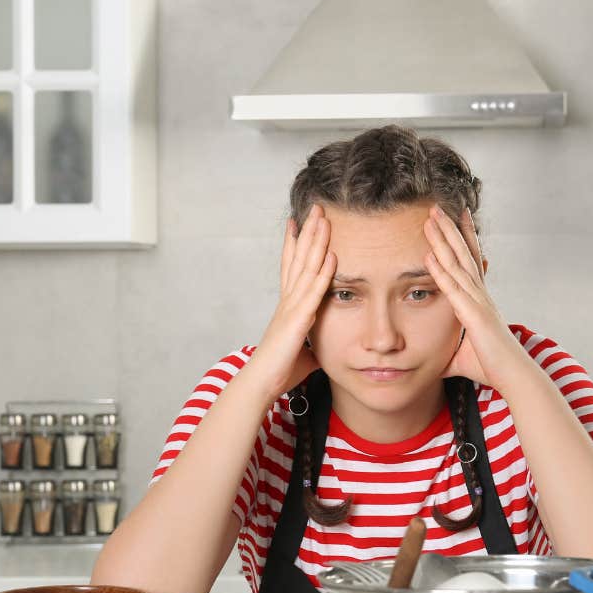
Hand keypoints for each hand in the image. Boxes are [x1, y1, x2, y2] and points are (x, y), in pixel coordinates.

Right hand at [247, 205, 335, 400]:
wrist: (261, 384)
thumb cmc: (280, 371)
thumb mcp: (303, 353)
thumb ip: (311, 345)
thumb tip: (320, 351)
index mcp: (288, 306)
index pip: (291, 268)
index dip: (294, 244)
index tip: (297, 223)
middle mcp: (288, 301)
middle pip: (298, 259)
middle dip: (308, 232)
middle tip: (316, 208)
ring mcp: (292, 308)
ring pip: (306, 268)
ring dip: (316, 243)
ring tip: (323, 219)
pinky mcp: (297, 320)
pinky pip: (313, 292)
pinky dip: (323, 273)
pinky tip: (331, 255)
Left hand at [424, 207, 527, 391]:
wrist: (514, 377)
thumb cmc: (492, 367)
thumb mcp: (462, 357)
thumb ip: (446, 353)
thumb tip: (432, 361)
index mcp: (480, 300)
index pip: (470, 262)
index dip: (463, 238)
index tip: (456, 217)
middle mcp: (481, 295)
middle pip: (463, 254)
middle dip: (449, 229)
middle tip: (437, 207)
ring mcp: (478, 303)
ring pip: (458, 265)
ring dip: (443, 241)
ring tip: (431, 219)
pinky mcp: (474, 315)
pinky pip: (453, 289)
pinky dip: (440, 272)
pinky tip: (429, 256)